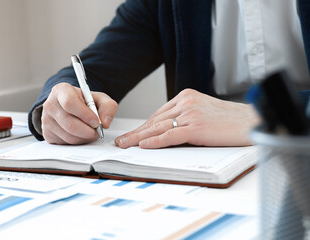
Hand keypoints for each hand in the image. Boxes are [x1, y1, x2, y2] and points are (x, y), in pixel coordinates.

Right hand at [41, 82, 117, 143]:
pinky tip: (80, 134)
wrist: (68, 106)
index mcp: (61, 91)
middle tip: (97, 130)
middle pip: (70, 124)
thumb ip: (108, 107)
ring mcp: (46, 121)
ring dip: (84, 138)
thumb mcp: (98, 98)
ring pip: (69, 136)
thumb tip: (105, 122)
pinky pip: (65, 143)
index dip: (85, 115)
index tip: (96, 121)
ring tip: (90, 131)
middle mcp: (50, 105)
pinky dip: (77, 142)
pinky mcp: (47, 134)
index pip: (70, 103)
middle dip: (88, 131)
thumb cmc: (83, 101)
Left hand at [115, 88, 259, 148]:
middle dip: (136, 132)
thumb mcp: (204, 112)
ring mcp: (191, 114)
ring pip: (159, 127)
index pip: (159, 114)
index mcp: (186, 96)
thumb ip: (186, 116)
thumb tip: (168, 130)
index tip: (132, 134)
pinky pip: (171, 135)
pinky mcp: (197, 127)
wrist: (253, 121)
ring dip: (139, 138)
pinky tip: (143, 145)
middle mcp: (186, 102)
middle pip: (155, 120)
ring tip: (125, 145)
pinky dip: (155, 141)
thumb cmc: (231, 120)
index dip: (143, 126)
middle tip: (121, 141)